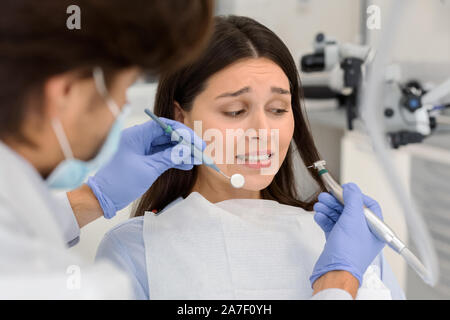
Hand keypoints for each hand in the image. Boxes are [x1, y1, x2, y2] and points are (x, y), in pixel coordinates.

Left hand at [87, 118, 204, 218]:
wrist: (101, 198)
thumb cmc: (120, 182)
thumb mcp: (148, 169)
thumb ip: (169, 158)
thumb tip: (187, 150)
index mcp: (136, 135)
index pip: (164, 125)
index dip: (183, 132)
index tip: (196, 141)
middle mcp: (139, 138)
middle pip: (167, 135)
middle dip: (185, 143)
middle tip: (200, 150)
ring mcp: (140, 149)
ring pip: (165, 146)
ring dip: (181, 152)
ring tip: (196, 159)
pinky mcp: (142, 159)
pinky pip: (160, 155)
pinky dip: (172, 159)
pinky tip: (186, 164)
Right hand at [310, 183, 384, 287]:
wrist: (335, 272)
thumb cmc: (349, 252)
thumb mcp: (353, 218)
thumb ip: (353, 199)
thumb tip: (351, 188)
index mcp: (375, 229)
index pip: (368, 206)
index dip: (356, 196)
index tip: (344, 190)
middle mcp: (364, 233)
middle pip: (350, 210)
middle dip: (336, 202)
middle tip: (326, 196)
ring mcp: (350, 237)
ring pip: (339, 217)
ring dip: (328, 209)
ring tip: (320, 204)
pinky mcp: (338, 241)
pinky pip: (332, 226)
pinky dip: (325, 219)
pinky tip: (319, 216)